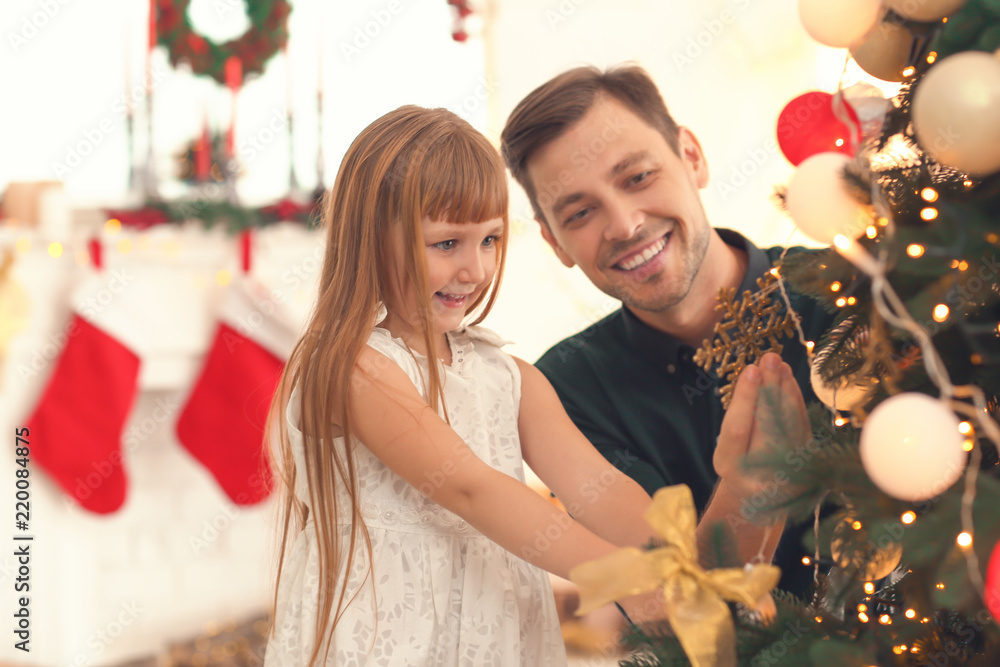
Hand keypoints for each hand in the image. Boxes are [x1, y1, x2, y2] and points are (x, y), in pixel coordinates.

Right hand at [714, 353, 808, 495]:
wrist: (757, 496)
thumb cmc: (738, 462)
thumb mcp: (730, 444)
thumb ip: (740, 415)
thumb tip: (755, 373)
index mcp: (730, 467)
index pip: (738, 429)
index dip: (745, 399)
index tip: (750, 370)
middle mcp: (759, 473)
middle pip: (767, 424)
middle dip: (770, 388)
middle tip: (770, 359)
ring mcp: (787, 472)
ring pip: (789, 424)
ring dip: (786, 390)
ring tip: (780, 365)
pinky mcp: (806, 466)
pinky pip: (801, 427)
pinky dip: (796, 402)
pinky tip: (789, 381)